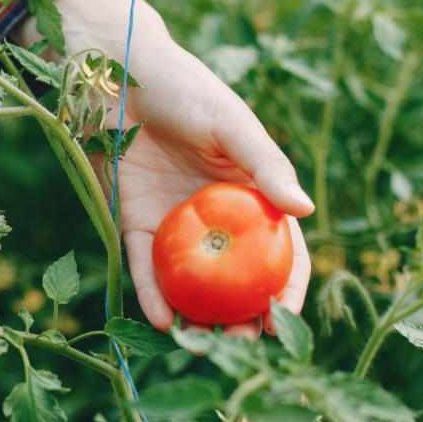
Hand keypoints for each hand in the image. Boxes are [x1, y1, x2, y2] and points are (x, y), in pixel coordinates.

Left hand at [31, 0, 313, 337]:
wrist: (117, 74)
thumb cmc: (185, 90)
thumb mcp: (233, 125)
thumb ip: (267, 166)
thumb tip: (305, 210)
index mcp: (250, 193)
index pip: (278, 251)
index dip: (287, 288)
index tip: (287, 322)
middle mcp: (214, 216)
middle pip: (234, 278)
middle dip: (242, 317)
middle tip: (244, 347)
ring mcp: (174, 222)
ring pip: (189, 282)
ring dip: (196, 317)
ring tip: (202, 347)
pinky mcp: (132, 220)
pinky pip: (144, 265)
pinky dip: (152, 293)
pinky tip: (162, 320)